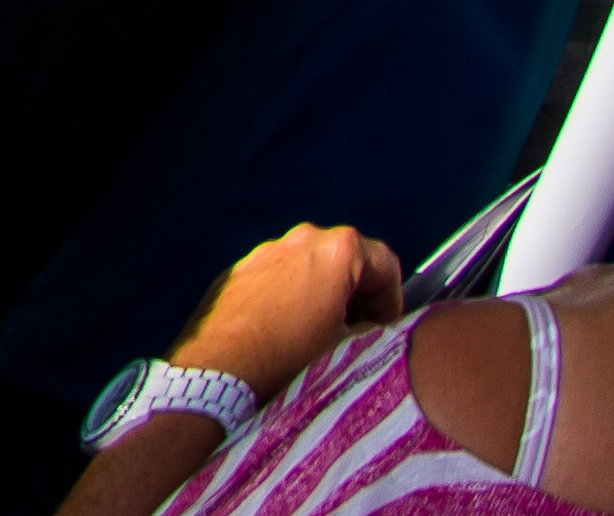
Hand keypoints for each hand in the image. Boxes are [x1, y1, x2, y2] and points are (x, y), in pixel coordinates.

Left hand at [170, 223, 400, 401]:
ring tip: (325, 340)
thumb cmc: (291, 359)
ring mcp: (265, 251)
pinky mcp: (239, 269)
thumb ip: (379, 329)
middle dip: (360, 298)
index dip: (393, 302)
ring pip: (313, 269)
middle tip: (360, 337)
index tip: (386, 331)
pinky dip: (295, 298)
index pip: (386, 265)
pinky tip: (290, 335)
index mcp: (335, 250)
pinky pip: (281, 277)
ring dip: (327, 298)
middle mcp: (300, 239)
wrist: (220, 373)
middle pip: (350, 263)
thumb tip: (379, 328)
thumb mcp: (355, 348)